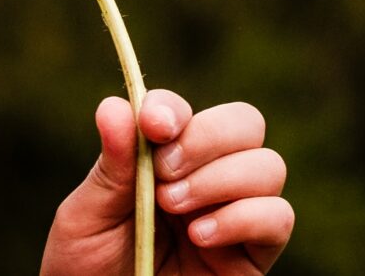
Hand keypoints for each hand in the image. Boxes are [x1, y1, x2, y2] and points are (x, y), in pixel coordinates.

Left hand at [40, 89, 292, 274]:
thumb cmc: (88, 273)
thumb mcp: (86, 219)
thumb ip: (110, 167)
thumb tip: (115, 106)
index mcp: (165, 160)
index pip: (186, 112)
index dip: (173, 109)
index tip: (153, 125)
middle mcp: (209, 178)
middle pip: (245, 123)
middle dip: (208, 138)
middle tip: (165, 175)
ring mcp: (236, 213)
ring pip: (269, 166)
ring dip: (222, 178)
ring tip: (175, 208)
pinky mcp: (255, 254)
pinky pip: (279, 217)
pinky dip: (244, 217)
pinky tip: (201, 236)